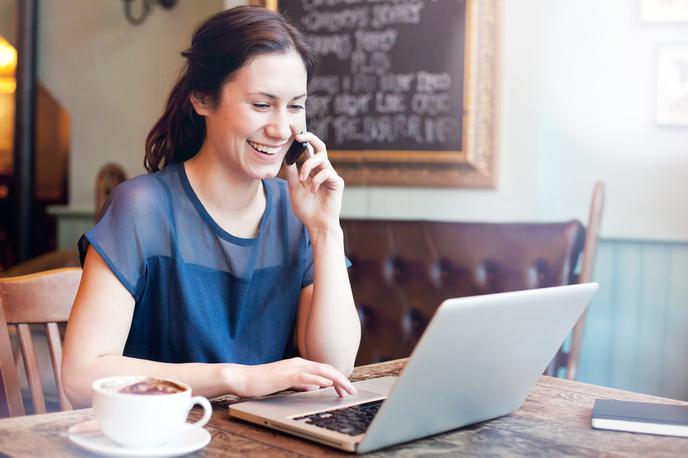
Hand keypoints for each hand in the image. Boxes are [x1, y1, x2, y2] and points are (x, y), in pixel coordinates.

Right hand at [230, 357, 356, 397]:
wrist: (243, 378)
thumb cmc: (262, 382)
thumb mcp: (285, 383)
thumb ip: (298, 384)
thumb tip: (311, 388)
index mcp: (298, 364)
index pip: (323, 369)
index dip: (337, 378)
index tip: (345, 389)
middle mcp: (298, 363)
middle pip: (326, 369)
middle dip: (342, 379)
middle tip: (352, 390)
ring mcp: (292, 368)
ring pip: (320, 371)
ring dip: (335, 379)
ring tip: (346, 388)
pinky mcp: (285, 375)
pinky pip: (305, 376)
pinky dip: (318, 379)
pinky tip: (327, 384)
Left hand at [284, 132, 343, 231]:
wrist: (316, 223)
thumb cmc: (306, 208)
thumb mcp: (293, 187)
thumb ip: (292, 173)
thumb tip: (286, 157)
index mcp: (313, 170)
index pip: (309, 150)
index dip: (303, 140)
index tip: (293, 135)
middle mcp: (322, 170)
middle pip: (320, 146)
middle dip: (310, 138)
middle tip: (299, 136)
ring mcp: (331, 175)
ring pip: (320, 158)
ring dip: (307, 167)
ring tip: (302, 180)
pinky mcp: (337, 182)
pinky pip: (326, 172)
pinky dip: (316, 180)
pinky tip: (313, 191)